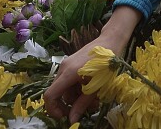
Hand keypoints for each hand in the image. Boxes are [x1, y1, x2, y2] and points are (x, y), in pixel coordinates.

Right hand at [44, 6, 139, 122]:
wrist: (111, 40)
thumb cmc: (107, 63)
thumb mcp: (97, 86)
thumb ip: (82, 104)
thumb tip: (72, 120)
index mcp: (68, 73)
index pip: (50, 95)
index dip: (53, 109)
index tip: (64, 117)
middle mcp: (63, 68)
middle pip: (58, 93)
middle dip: (70, 104)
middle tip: (86, 110)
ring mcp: (66, 65)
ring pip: (65, 89)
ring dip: (77, 97)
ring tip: (94, 100)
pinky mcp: (71, 64)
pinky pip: (69, 81)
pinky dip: (78, 89)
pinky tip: (91, 90)